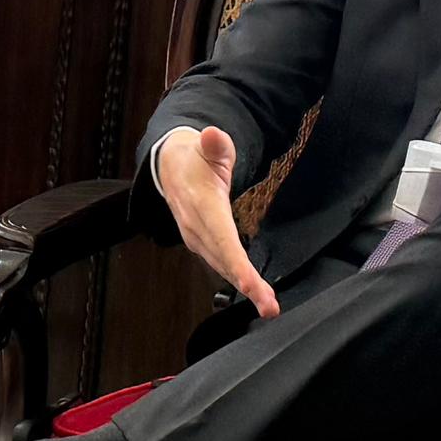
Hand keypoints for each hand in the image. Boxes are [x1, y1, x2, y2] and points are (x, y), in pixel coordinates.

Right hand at [150, 124, 280, 317]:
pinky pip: (221, 263)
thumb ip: (215, 144)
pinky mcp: (201, 243)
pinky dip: (238, 278)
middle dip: (247, 285)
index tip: (253, 285)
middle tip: (270, 307)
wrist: (170, 167)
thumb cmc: (196, 157)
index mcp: (202, 205)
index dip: (237, 264)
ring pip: (222, 266)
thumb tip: (212, 134)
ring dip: (245, 287)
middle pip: (224, 260)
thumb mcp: (207, 145)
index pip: (221, 239)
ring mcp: (197, 237)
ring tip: (268, 306)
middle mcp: (197, 227)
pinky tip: (255, 291)